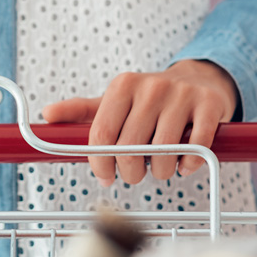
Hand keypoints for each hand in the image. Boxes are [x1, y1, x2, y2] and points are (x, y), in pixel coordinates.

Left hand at [41, 60, 238, 185]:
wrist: (198, 81)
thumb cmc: (149, 100)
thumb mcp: (114, 101)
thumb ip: (81, 111)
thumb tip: (47, 115)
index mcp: (123, 86)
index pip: (102, 135)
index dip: (101, 163)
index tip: (105, 176)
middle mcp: (152, 87)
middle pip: (130, 148)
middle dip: (131, 172)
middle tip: (135, 173)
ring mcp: (182, 95)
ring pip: (163, 153)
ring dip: (160, 172)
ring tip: (160, 166)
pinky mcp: (209, 106)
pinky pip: (196, 149)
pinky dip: (188, 165)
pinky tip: (183, 162)